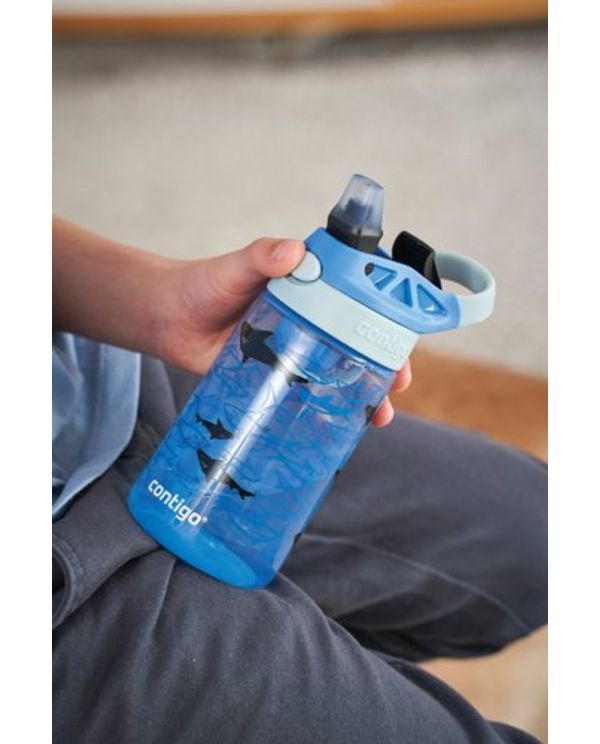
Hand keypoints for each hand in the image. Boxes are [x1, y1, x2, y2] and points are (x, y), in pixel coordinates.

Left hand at [158, 237, 411, 426]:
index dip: (386, 315)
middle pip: (357, 339)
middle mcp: (310, 317)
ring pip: (338, 370)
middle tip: (398, 382)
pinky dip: (326, 409)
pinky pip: (308, 393)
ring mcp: (295, 349)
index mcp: (309, 285)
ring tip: (379, 415)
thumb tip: (294, 252)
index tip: (402, 332)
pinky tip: (340, 426)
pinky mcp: (276, 375)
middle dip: (383, 361)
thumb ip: (262, 256)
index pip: (359, 297)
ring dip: (362, 392)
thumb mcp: (234, 267)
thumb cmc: (202, 284)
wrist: (168, 320)